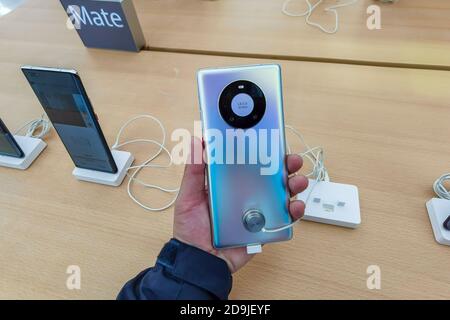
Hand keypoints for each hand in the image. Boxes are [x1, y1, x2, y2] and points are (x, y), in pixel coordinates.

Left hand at [173, 137, 307, 272]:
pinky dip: (294, 212)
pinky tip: (295, 207)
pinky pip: (284, 218)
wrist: (200, 262)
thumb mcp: (188, 197)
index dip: (263, 150)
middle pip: (271, 175)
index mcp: (230, 183)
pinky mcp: (265, 228)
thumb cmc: (191, 230)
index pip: (250, 161)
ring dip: (294, 185)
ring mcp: (258, 211)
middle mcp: (247, 194)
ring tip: (297, 181)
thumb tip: (195, 142)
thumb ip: (193, 172)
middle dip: (286, 165)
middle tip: (292, 160)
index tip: (272, 140)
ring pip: (282, 194)